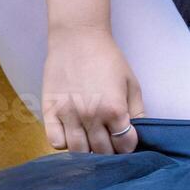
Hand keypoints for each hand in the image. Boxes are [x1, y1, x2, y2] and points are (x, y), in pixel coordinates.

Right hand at [41, 25, 143, 153]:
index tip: (125, 140)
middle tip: (109, 141)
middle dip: (110, 151)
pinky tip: (72, 133)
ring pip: (79, 151)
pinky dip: (64, 143)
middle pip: (103, 152)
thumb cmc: (107, 59)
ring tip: (91, 139)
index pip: (125, 146)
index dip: (128, 146)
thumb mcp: (131, 84)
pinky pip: (56, 142)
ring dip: (88, 150)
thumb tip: (139, 135)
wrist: (78, 37)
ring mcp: (69, 115)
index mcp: (114, 110)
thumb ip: (138, 113)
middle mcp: (91, 116)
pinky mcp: (50, 110)